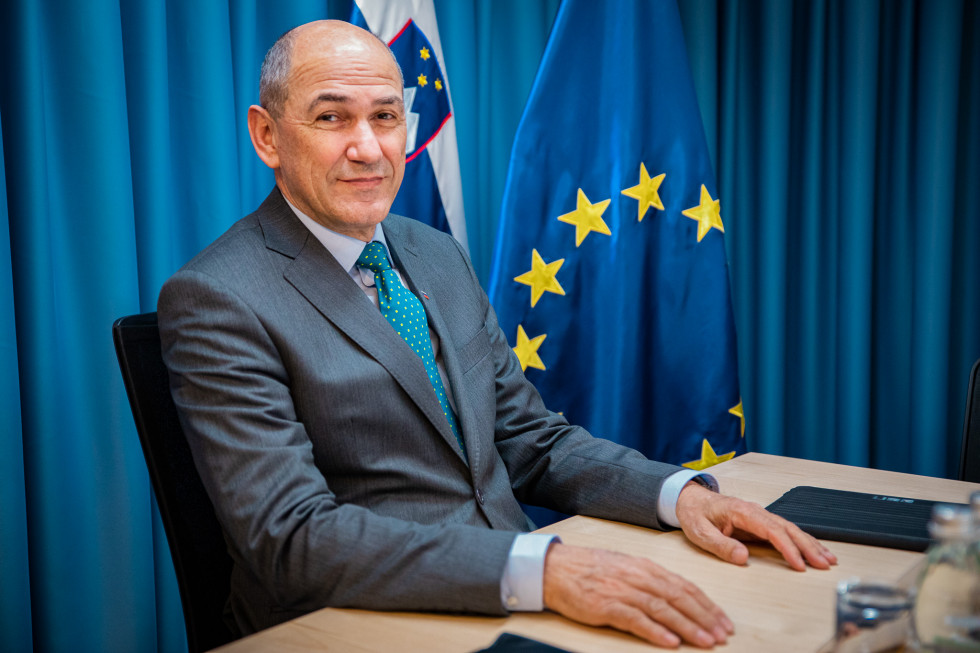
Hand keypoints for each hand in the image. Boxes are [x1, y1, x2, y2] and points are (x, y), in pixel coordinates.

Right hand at [542, 543, 733, 647]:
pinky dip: (655, 631)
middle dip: (704, 617)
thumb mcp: (625, 567)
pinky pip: (635, 619)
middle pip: (679, 597)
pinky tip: (670, 641)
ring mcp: (623, 590)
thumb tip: (677, 597)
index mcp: (645, 567)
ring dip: (687, 626)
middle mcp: (638, 577)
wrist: (555, 567)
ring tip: (705, 641)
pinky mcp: (606, 605)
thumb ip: (650, 581)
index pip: (683, 587)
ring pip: (663, 609)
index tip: (722, 621)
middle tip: (722, 635)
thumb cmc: (589, 569)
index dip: (706, 605)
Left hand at [675, 482, 837, 570]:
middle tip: (824, 564)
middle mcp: (755, 511)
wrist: (690, 499)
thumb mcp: (700, 532)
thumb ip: (721, 545)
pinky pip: (785, 530)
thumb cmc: (695, 514)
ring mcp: (759, 515)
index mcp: (741, 511)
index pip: (771, 530)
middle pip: (787, 528)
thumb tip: (743, 557)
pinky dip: (802, 540)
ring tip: (828, 559)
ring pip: (790, 528)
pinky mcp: (760, 522)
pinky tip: (814, 549)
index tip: (799, 564)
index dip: (787, 547)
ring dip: (810, 543)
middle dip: (808, 546)